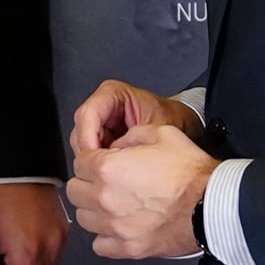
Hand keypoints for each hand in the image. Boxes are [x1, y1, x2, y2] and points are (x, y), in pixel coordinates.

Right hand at [69, 79, 203, 164]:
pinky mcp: (101, 136)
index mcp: (112, 93)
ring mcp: (100, 122)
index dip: (88, 139)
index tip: (94, 158)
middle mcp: (102, 105)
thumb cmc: (172, 120)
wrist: (183, 126)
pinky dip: (101, 163)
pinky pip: (91, 152)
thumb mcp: (155, 127)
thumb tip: (111, 155)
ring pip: (82, 144)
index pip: (87, 115)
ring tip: (114, 170)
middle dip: (90, 152)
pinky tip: (115, 170)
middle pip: (81, 130)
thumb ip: (132, 139)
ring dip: (95, 159)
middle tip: (103, 170)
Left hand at [71, 123, 217, 261]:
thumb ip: (130, 136)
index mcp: (108, 168)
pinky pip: (100, 245)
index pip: (80, 162)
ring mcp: (115, 227)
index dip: (92, 159)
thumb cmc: (190, 171)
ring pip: (84, 218)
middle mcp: (104, 199)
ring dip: (94, 209)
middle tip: (106, 181)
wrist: (213, 204)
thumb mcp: (161, 133)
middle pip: (75, 191)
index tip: (103, 161)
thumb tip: (116, 145)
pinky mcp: (128, 248)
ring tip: (112, 204)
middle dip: (87, 183)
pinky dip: (105, 237)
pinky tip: (118, 227)